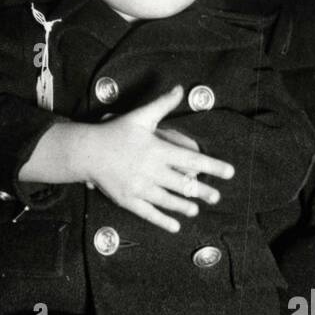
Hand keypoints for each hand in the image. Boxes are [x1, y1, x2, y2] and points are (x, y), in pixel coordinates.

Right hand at [80, 85, 234, 232]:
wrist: (86, 151)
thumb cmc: (114, 133)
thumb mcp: (140, 116)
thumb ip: (162, 105)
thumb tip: (180, 89)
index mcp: (157, 150)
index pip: (192, 160)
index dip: (213, 166)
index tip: (229, 172)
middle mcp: (151, 170)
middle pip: (183, 184)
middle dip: (203, 192)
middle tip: (216, 197)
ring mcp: (139, 187)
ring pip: (168, 200)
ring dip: (185, 206)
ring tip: (196, 209)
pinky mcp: (128, 200)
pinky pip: (149, 213)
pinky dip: (163, 221)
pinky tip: (175, 226)